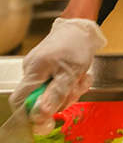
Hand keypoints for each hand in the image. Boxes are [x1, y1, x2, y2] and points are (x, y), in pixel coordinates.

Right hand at [9, 18, 105, 132]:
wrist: (82, 26)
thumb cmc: (76, 45)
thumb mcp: (71, 73)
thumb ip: (56, 95)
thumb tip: (40, 115)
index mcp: (33, 71)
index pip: (19, 101)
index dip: (31, 113)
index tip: (50, 116)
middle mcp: (32, 70)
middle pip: (39, 99)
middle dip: (61, 99)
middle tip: (77, 90)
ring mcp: (40, 68)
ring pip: (52, 92)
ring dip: (70, 90)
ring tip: (83, 79)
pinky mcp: (49, 67)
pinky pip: (56, 83)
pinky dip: (70, 83)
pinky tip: (81, 75)